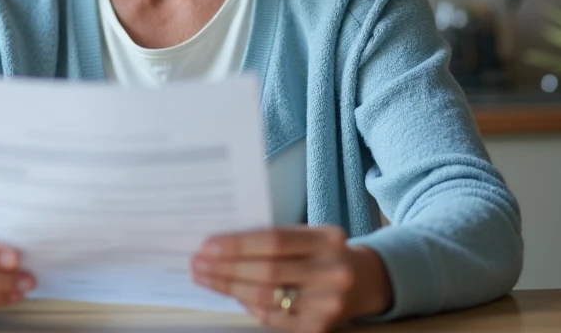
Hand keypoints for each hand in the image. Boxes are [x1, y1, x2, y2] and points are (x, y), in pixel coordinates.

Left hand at [191, 226, 391, 331]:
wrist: (363, 282)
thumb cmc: (322, 253)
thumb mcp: (308, 236)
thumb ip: (273, 238)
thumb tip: (222, 247)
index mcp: (327, 239)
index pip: (274, 240)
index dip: (237, 245)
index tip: (207, 246)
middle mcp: (333, 271)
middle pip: (267, 271)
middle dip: (226, 269)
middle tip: (198, 264)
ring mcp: (328, 303)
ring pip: (266, 297)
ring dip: (229, 288)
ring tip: (206, 278)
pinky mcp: (319, 327)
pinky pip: (273, 318)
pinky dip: (249, 307)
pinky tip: (233, 296)